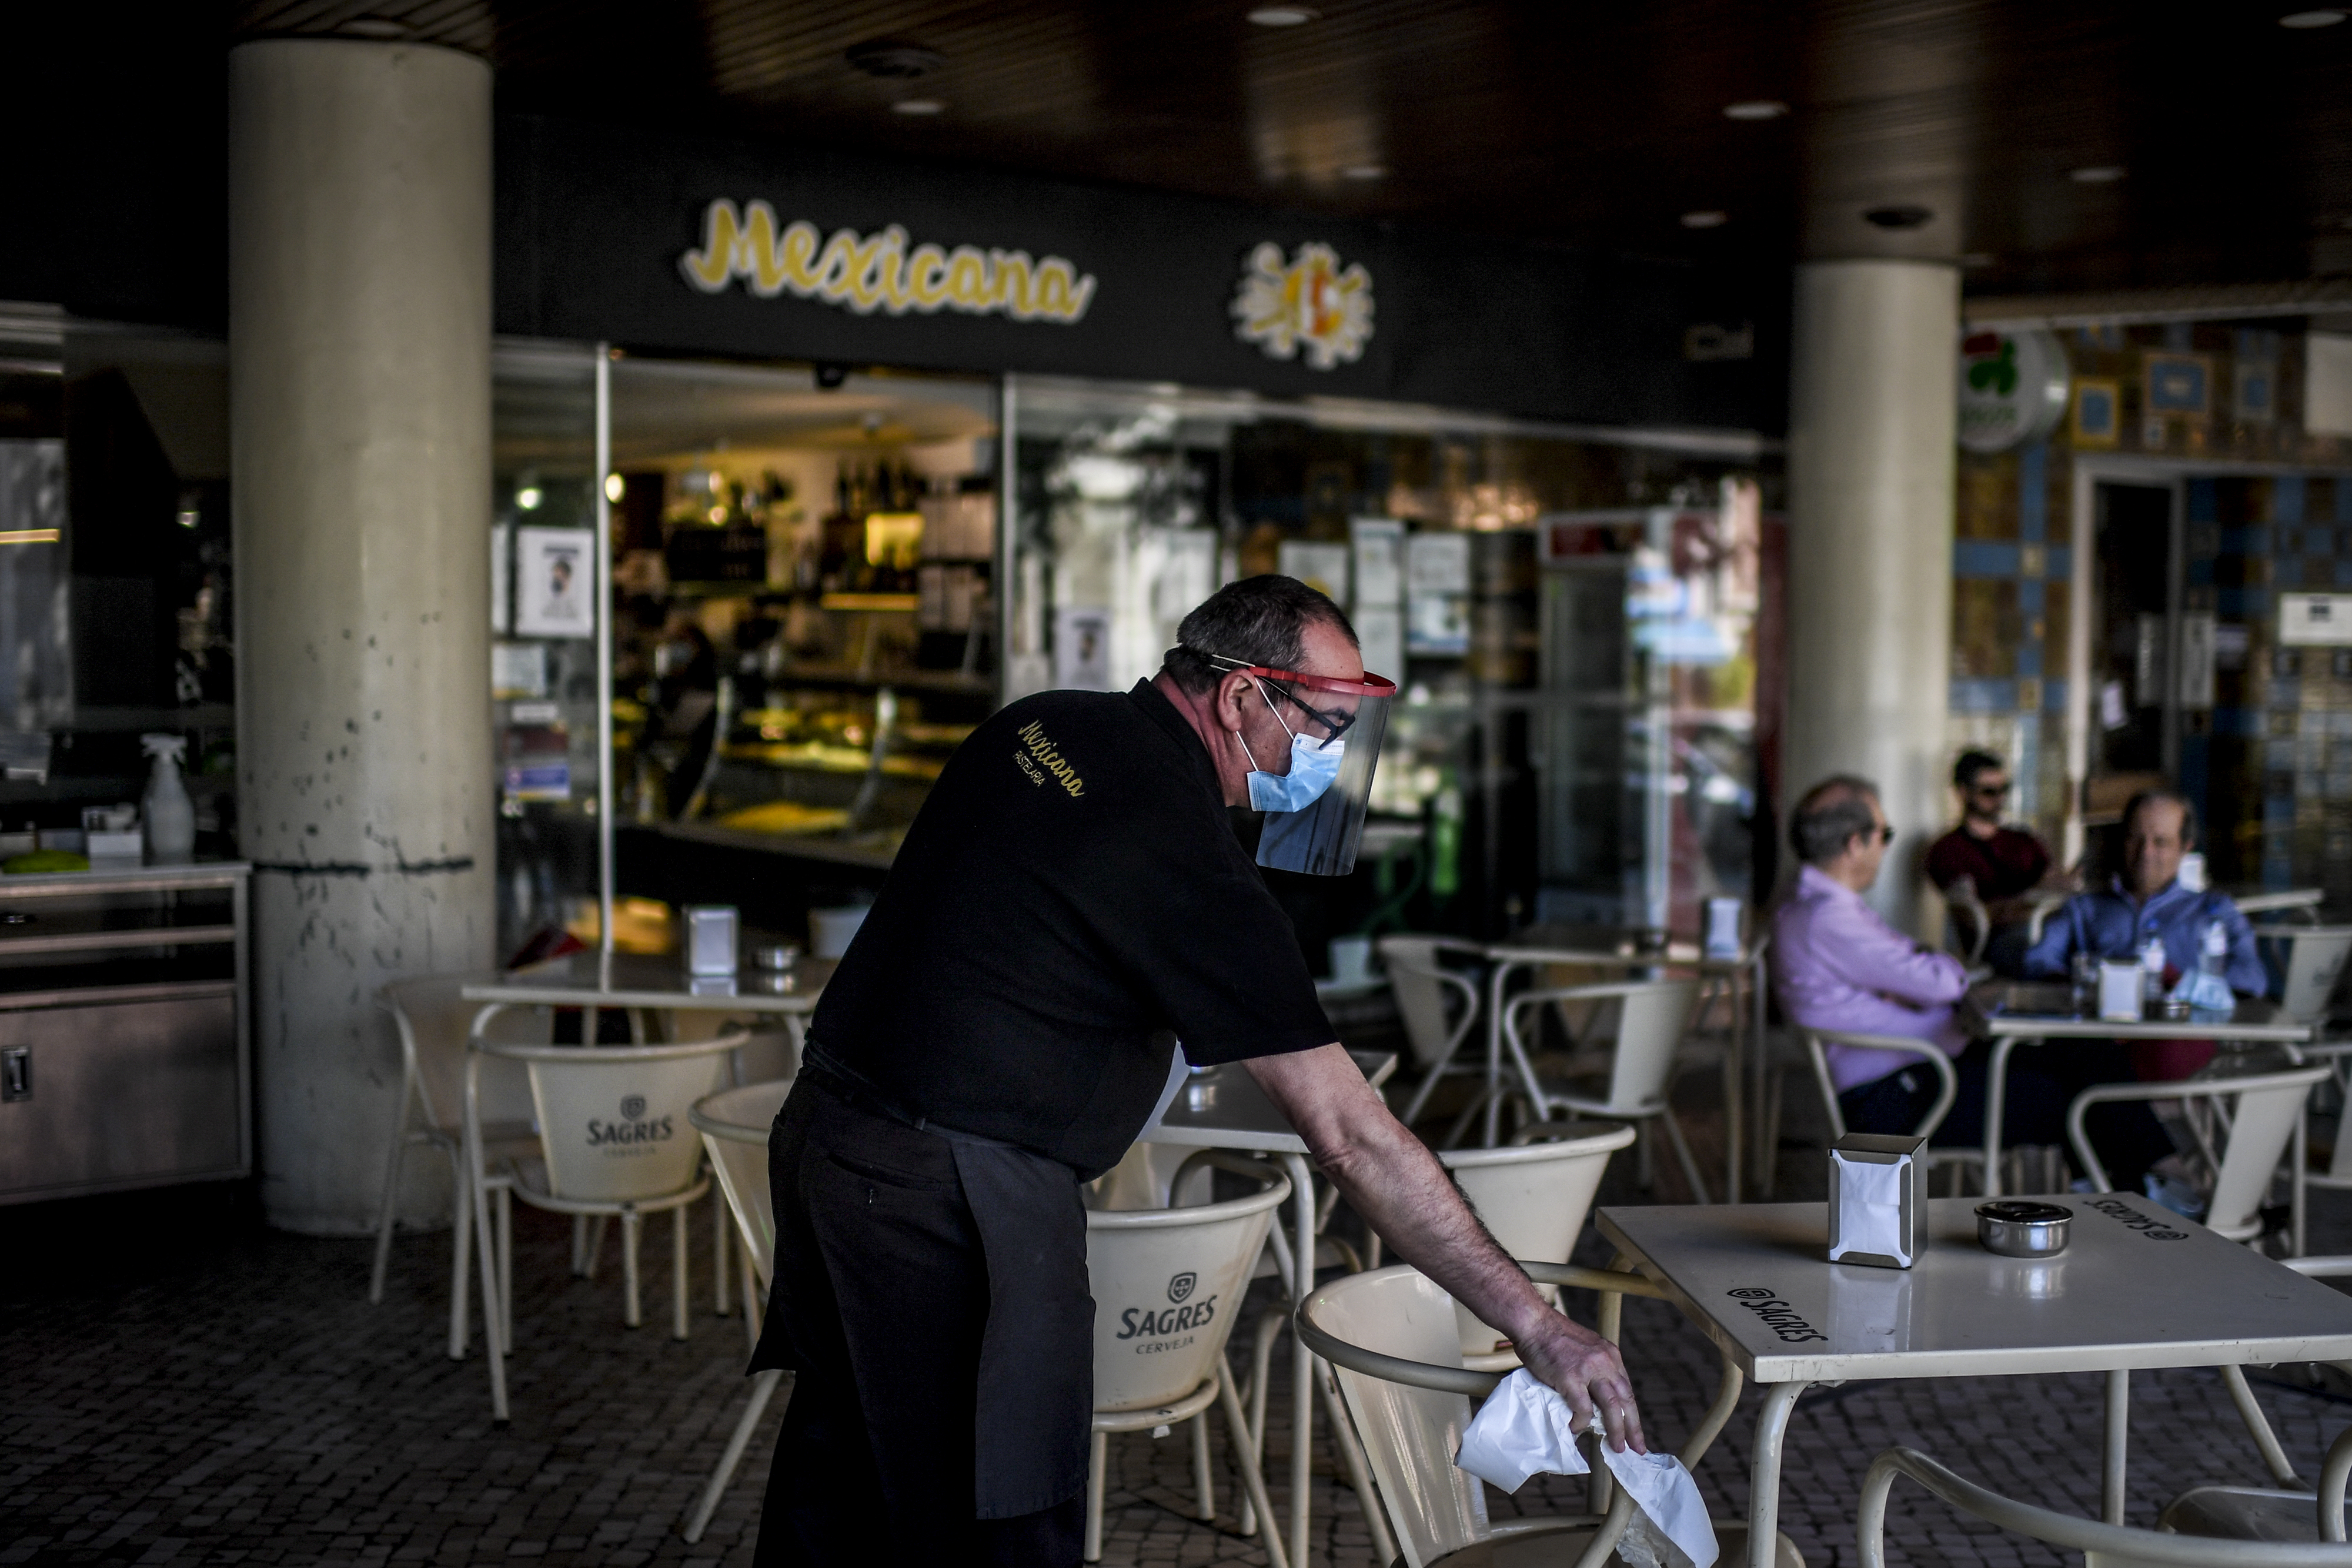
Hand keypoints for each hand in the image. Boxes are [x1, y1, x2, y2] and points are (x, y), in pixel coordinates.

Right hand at [1513, 1310, 1646, 1453]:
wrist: (1532, 1321)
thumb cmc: (1551, 1336)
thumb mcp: (1584, 1348)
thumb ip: (1593, 1369)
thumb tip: (1593, 1397)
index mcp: (1610, 1354)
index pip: (1626, 1388)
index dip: (1631, 1411)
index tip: (1633, 1429)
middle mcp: (1605, 1361)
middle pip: (1626, 1399)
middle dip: (1633, 1427)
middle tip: (1637, 1447)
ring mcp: (1589, 1369)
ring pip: (1612, 1406)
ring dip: (1616, 1430)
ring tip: (1617, 1447)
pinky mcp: (1571, 1377)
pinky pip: (1583, 1408)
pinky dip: (1581, 1422)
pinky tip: (1576, 1428)